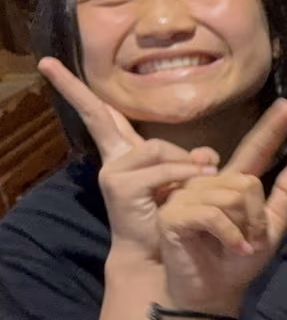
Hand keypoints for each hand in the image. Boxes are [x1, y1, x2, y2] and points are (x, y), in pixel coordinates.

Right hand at [39, 58, 219, 262]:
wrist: (159, 255)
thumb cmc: (173, 219)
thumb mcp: (187, 184)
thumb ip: (193, 164)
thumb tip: (206, 154)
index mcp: (125, 155)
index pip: (104, 116)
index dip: (78, 91)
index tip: (49, 64)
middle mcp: (114, 160)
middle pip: (97, 116)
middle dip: (72, 89)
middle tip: (47, 64)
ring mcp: (113, 173)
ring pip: (156, 147)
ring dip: (185, 160)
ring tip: (206, 174)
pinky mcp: (120, 187)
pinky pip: (162, 169)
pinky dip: (186, 174)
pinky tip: (201, 179)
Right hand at [156, 113, 286, 313]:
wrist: (212, 291)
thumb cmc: (236, 262)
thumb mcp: (270, 230)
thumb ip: (286, 197)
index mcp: (232, 185)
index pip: (253, 150)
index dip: (271, 128)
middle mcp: (207, 184)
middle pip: (247, 181)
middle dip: (257, 215)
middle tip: (251, 239)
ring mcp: (186, 196)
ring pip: (231, 196)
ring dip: (244, 227)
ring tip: (239, 246)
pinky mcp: (173, 214)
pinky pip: (213, 214)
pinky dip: (231, 235)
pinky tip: (232, 249)